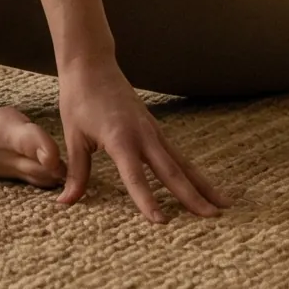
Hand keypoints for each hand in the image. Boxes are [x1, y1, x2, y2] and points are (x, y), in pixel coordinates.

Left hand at [53, 57, 228, 221]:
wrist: (92, 65)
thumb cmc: (79, 100)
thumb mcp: (74, 137)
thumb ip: (76, 173)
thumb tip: (65, 203)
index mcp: (120, 138)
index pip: (136, 176)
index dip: (147, 200)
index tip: (161, 222)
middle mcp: (143, 135)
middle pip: (172, 171)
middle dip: (192, 196)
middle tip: (212, 217)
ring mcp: (153, 131)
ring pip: (182, 163)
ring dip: (203, 185)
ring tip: (224, 205)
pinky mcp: (155, 129)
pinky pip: (177, 154)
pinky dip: (192, 172)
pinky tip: (204, 186)